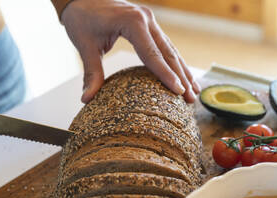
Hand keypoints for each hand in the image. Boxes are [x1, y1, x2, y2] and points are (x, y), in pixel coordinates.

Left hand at [61, 0, 199, 102]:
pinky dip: (175, 62)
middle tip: (190, 99)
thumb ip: (91, 73)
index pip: (153, 54)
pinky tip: (184, 76)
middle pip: (168, 52)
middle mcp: (146, 19)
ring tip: (194, 92)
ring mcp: (149, 20)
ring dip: (183, 71)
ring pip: (171, 49)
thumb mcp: (85, 46)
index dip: (166, 75)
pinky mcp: (149, 24)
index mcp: (132, 22)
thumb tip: (87, 100)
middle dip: (181, 77)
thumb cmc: (82, 19)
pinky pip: (165, 45)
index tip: (178, 91)